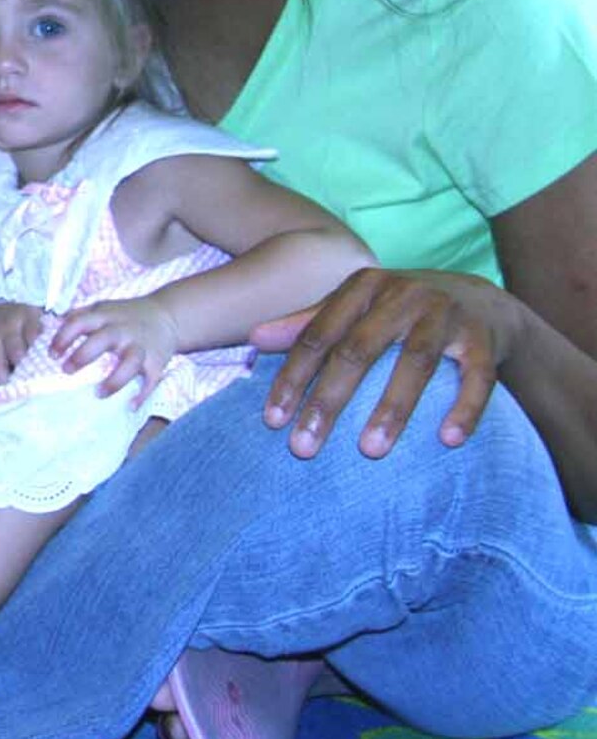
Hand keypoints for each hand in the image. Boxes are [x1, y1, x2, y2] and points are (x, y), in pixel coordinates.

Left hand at [52, 294, 180, 402]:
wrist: (167, 315)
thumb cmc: (126, 315)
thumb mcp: (102, 308)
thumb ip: (78, 315)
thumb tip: (48, 323)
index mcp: (105, 317)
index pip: (80, 322)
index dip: (63, 337)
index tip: (52, 354)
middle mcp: (123, 330)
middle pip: (103, 340)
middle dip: (83, 355)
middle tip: (66, 370)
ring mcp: (141, 346)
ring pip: (130, 363)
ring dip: (114, 380)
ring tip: (97, 394)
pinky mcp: (157, 361)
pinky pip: (151, 380)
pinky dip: (142, 394)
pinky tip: (130, 406)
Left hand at [253, 267, 514, 459]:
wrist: (483, 300)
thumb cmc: (401, 310)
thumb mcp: (355, 307)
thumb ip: (308, 322)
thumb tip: (254, 338)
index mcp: (363, 287)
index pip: (318, 336)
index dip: (293, 378)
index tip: (272, 421)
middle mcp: (403, 294)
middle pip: (358, 350)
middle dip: (328, 401)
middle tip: (304, 448)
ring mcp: (446, 314)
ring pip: (416, 362)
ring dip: (392, 409)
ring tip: (370, 451)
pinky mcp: (485, 338)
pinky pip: (476, 376)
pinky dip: (465, 407)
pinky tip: (449, 440)